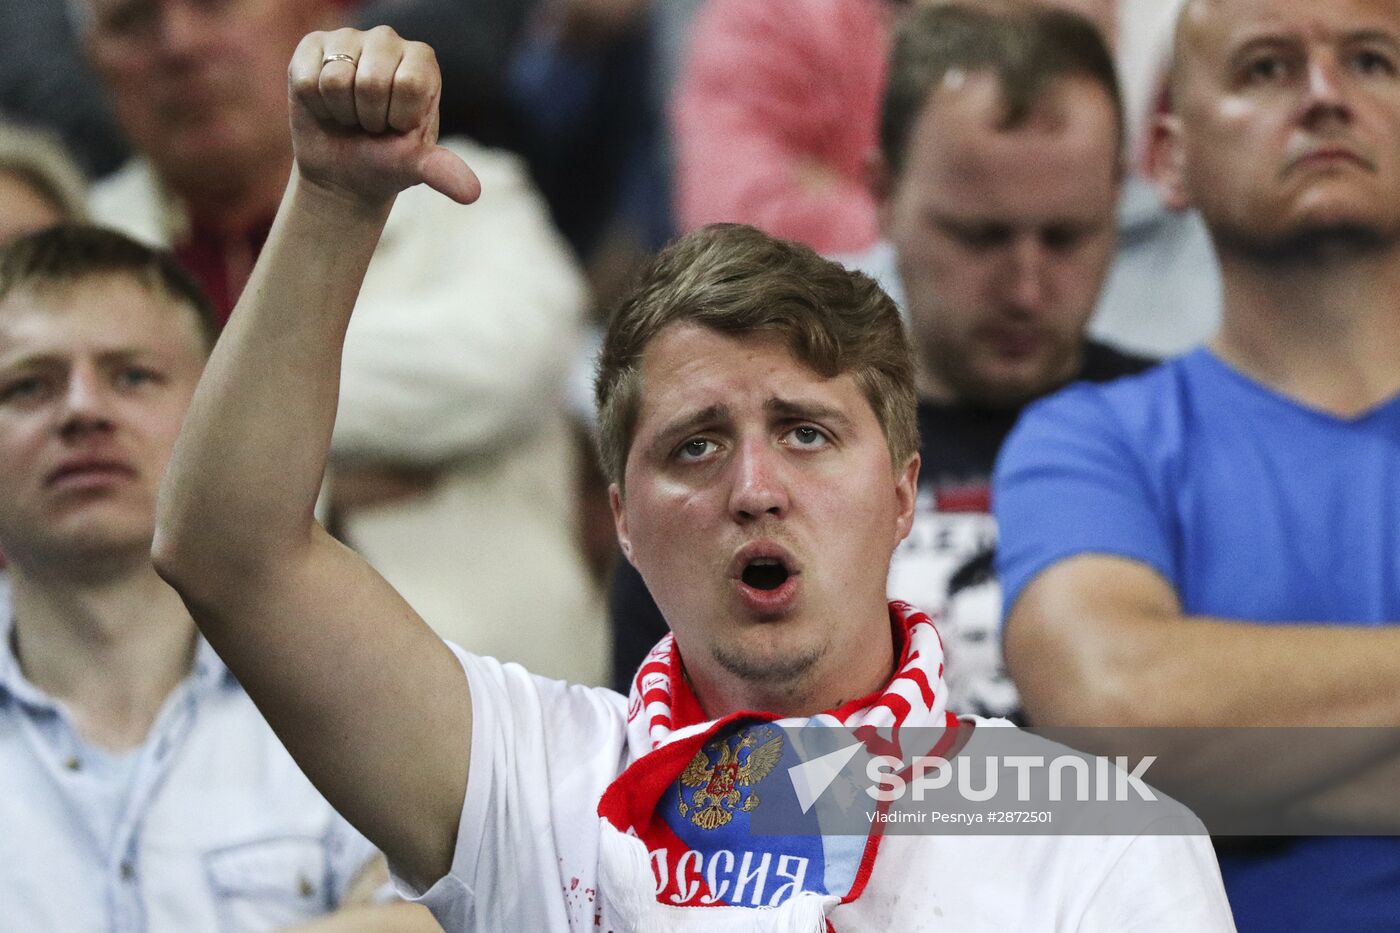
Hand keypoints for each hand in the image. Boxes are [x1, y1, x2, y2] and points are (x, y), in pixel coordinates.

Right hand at [288, 27, 480, 208]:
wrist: (342, 171)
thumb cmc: (386, 161)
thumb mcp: (416, 167)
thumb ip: (443, 172)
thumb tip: (471, 194)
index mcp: (422, 61)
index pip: (409, 85)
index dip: (398, 118)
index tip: (397, 127)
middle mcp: (388, 40)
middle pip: (370, 81)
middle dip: (368, 118)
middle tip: (370, 123)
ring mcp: (348, 38)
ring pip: (336, 79)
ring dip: (341, 112)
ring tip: (349, 114)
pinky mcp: (312, 46)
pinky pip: (307, 79)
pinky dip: (317, 105)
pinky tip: (326, 106)